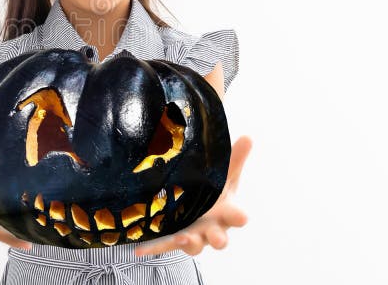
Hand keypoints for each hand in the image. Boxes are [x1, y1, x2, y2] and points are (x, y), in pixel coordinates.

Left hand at [135, 136, 251, 256]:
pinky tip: (139, 250)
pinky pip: (163, 246)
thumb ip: (236, 159)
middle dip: (218, 239)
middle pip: (218, 237)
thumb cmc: (216, 193)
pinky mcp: (174, 239)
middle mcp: (212, 228)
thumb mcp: (226, 175)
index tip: (242, 217)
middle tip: (217, 239)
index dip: (239, 217)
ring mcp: (194, 235)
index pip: (236, 216)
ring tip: (182, 239)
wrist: (198, 209)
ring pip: (194, 244)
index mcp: (227, 213)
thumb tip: (248, 136)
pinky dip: (153, 249)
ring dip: (189, 243)